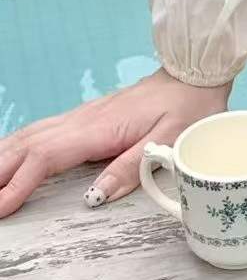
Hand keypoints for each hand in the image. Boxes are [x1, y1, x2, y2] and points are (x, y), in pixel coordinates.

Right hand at [0, 67, 231, 217]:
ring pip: (31, 136)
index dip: (19, 182)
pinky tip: (8, 153)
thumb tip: (93, 198)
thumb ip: (130, 169)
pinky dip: (18, 144)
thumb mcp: (170, 141)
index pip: (47, 156)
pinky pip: (43, 130)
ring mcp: (82, 116)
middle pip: (28, 146)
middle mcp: (84, 120)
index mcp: (100, 128)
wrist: (195, 72)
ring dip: (4, 156)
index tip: (0, 208)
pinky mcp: (86, 116)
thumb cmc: (188, 106)